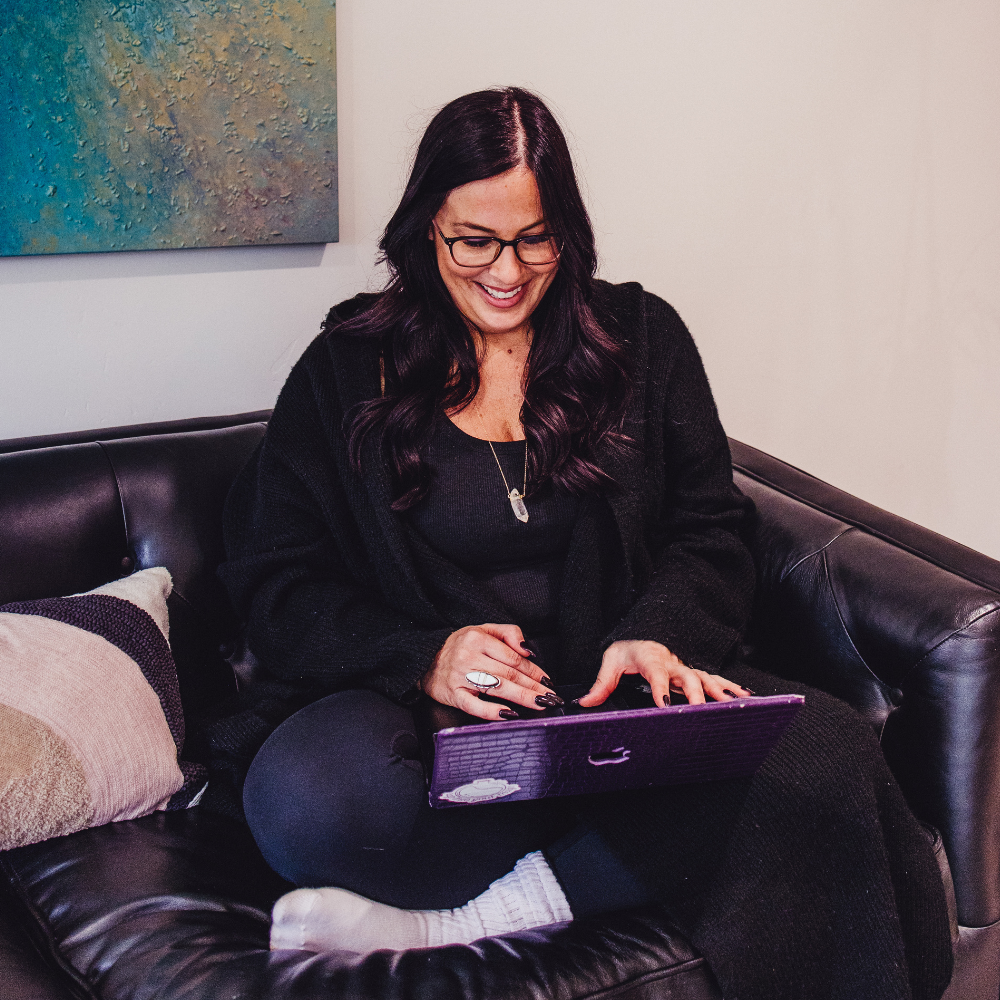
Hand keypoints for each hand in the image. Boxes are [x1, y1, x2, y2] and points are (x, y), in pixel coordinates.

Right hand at [421, 624, 558, 720]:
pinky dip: (492, 711)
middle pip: (509, 673)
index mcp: (477, 639)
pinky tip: (508, 714)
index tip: (547, 680)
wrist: (425, 660)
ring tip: (539, 704)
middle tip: (550, 697)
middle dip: (533, 686)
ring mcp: (460, 677)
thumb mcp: (482, 629)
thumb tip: (528, 650)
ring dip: (521, 697)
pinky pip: (475, 705)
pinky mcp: (453, 695)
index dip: (533, 670)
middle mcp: (469, 656)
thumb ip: (508, 633)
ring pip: (497, 688)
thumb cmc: (458, 646)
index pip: (513, 657)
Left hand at [576, 640, 751, 708]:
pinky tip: (744, 698)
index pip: (656, 673)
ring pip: (705, 679)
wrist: (641, 634)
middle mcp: (672, 663)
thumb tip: (585, 702)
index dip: (661, 689)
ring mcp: (685, 668)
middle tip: (701, 712)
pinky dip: (729, 688)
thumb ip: (601, 683)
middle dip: (696, 695)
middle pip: (687, 678)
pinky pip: (713, 680)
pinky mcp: (693, 672)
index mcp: (650, 659)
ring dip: (719, 691)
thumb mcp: (611, 661)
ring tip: (733, 705)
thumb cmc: (628, 648)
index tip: (665, 704)